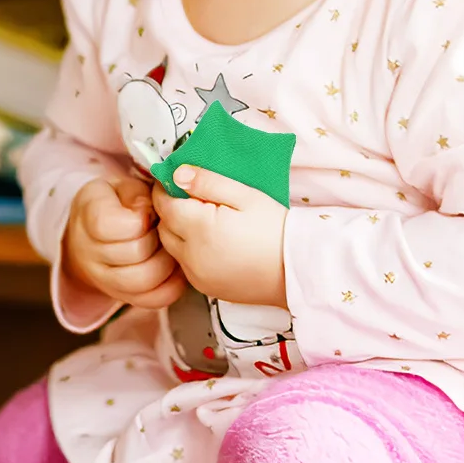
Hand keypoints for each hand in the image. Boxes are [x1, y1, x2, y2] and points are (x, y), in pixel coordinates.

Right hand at [62, 174, 187, 309]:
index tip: (149, 211)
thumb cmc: (114, 204)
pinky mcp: (124, 296)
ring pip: (145, 280)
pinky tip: (174, 266)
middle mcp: (90, 252)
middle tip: (164, 227)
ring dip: (167, 262)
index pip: (109, 226)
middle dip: (158, 238)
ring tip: (169, 246)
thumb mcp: (120, 186)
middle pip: (134, 253)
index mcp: (88, 216)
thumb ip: (135, 193)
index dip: (140, 219)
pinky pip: (155, 299)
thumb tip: (151, 208)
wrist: (94, 234)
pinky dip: (173, 283)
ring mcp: (104, 279)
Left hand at [152, 165, 288, 306]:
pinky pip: (185, 265)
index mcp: (199, 229)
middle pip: (164, 227)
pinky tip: (210, 242)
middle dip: (170, 210)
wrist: (299, 271)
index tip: (173, 179)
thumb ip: (207, 182)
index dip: (164, 189)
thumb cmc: (275, 228)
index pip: (163, 205)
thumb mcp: (246, 196)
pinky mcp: (206, 289)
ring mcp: (197, 276)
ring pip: (172, 247)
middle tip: (190, 198)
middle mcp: (191, 256)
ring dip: (177, 231)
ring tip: (201, 220)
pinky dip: (188, 251)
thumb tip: (176, 173)